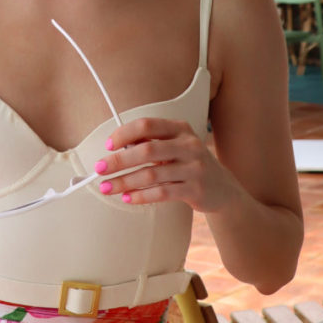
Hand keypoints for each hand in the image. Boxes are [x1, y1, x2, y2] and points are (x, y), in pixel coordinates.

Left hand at [95, 116, 237, 213]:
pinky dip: (141, 195)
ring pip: (152, 174)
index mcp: (180, 128)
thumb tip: (116, 146)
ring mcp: (194, 168)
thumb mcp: (175, 146)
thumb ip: (151, 141)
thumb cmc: (189, 164)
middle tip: (99, 169)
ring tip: (107, 187)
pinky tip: (128, 197)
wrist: (223, 189)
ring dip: (125, 181)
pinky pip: (162, 192)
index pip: (147, 124)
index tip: (108, 145)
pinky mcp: (195, 189)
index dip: (124, 133)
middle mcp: (189, 145)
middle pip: (147, 150)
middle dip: (119, 160)